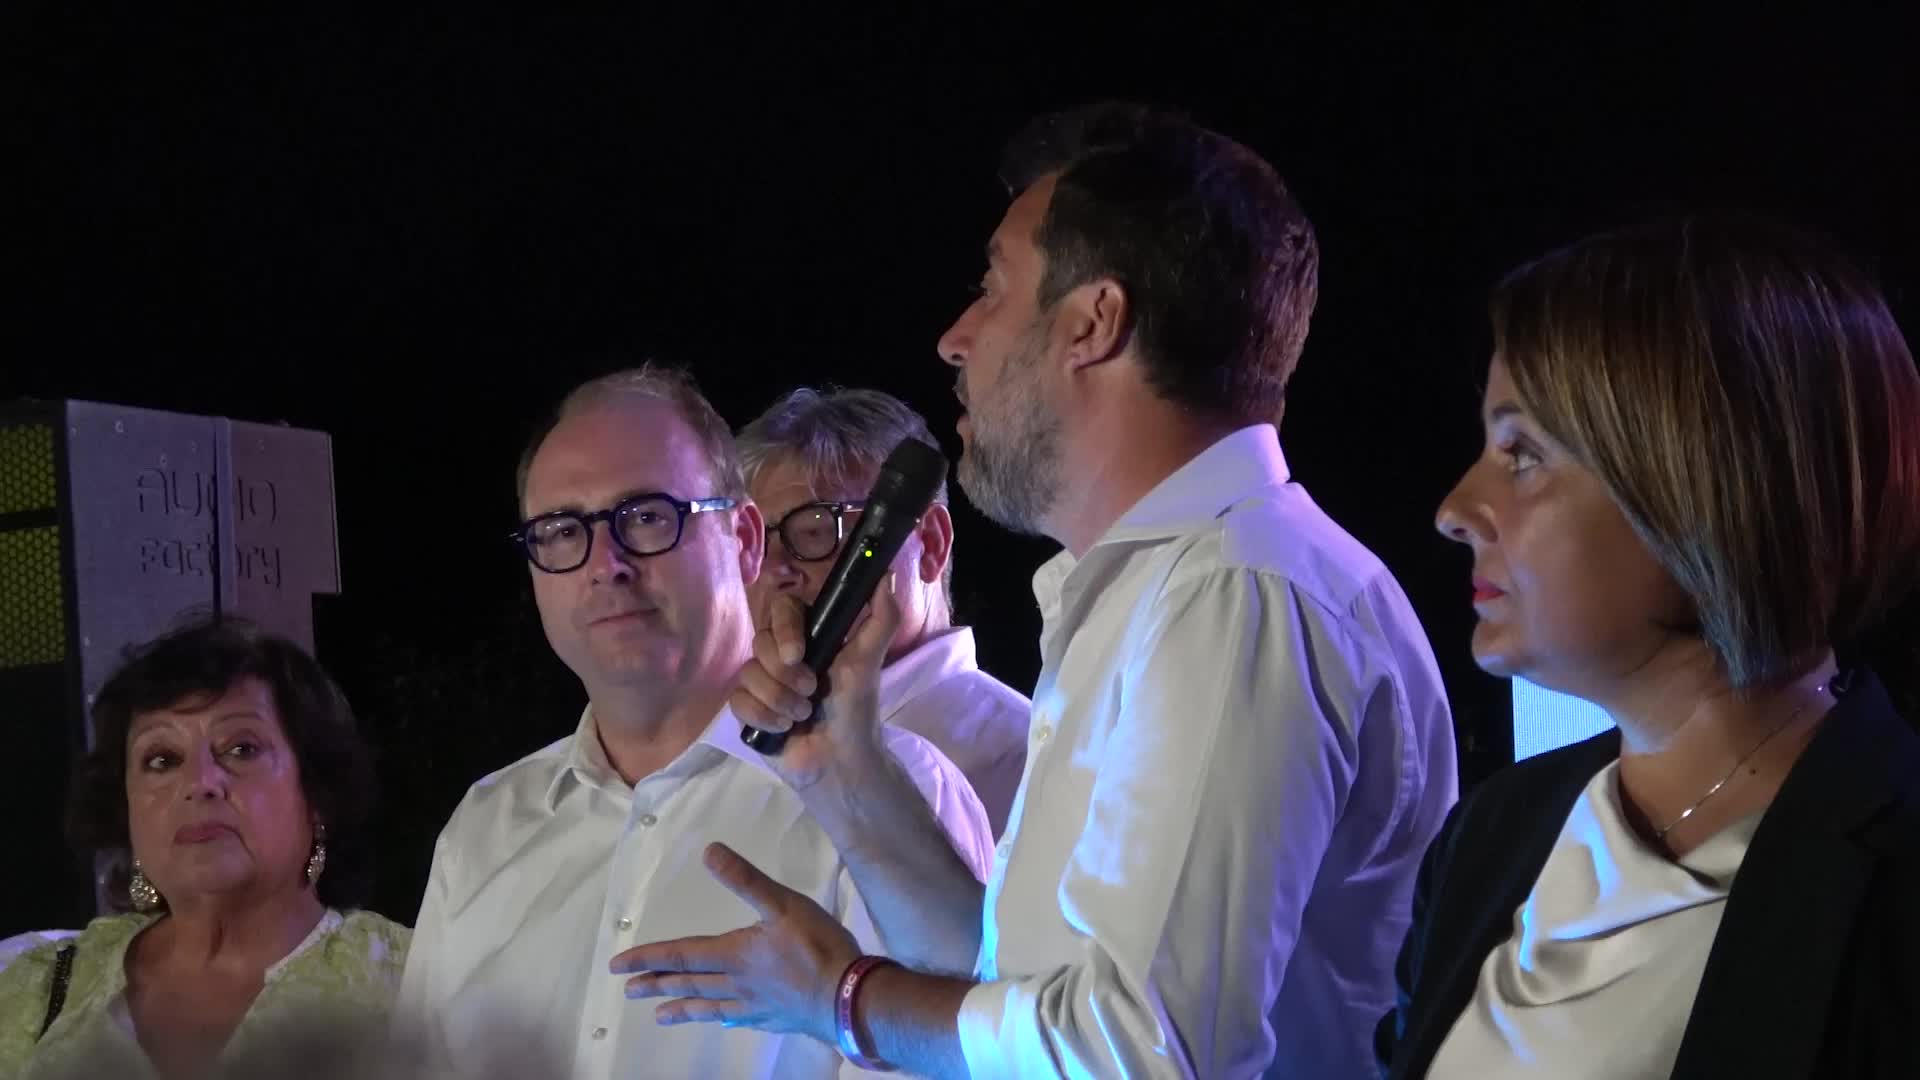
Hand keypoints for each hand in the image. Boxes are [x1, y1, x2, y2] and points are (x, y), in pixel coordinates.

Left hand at [610, 843, 862, 1044]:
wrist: (849, 997)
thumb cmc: (817, 947)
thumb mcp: (784, 903)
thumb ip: (746, 879)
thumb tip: (709, 851)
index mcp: (734, 954)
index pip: (682, 954)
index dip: (648, 958)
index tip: (618, 966)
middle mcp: (736, 983)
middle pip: (689, 983)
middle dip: (657, 984)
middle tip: (629, 990)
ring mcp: (754, 1004)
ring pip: (708, 1006)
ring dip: (681, 1007)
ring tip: (659, 1014)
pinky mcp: (773, 1018)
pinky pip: (735, 1018)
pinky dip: (719, 1018)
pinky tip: (719, 1020)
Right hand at [731, 576, 899, 788]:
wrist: (839, 761)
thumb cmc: (855, 709)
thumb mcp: (869, 660)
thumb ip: (881, 618)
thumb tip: (886, 574)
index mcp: (809, 635)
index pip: (781, 608)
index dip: (784, 629)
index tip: (797, 654)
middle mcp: (782, 653)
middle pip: (760, 642)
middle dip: (786, 674)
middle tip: (811, 692)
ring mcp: (763, 681)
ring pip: (748, 673)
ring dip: (779, 700)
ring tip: (802, 716)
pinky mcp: (750, 709)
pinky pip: (738, 701)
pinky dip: (764, 717)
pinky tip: (783, 730)